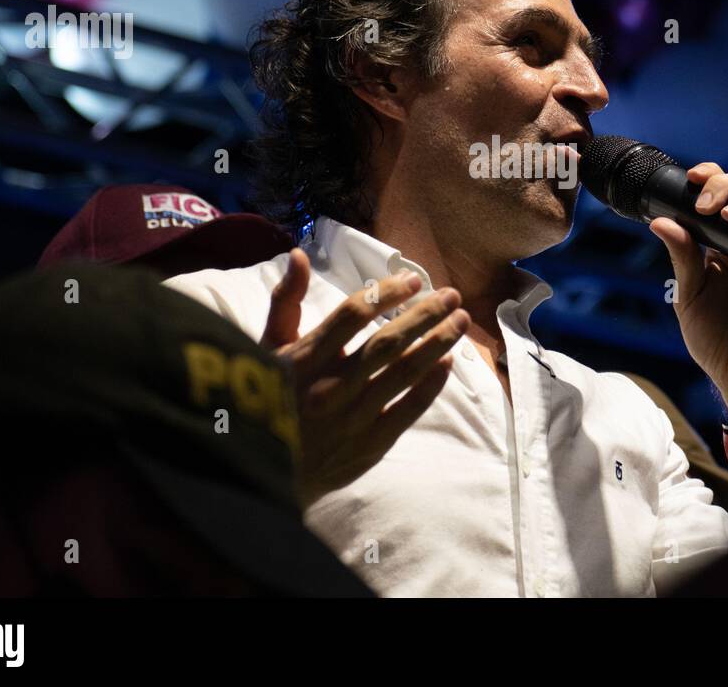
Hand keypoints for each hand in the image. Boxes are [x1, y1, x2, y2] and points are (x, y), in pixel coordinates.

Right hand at [262, 248, 471, 506]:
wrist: (267, 473)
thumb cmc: (267, 397)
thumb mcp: (267, 349)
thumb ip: (285, 302)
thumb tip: (298, 254)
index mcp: (302, 359)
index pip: (352, 314)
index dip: (387, 293)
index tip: (413, 280)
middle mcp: (328, 387)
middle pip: (387, 342)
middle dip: (425, 314)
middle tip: (451, 295)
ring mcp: (351, 419)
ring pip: (404, 373)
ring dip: (438, 343)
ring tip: (461, 321)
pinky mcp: (368, 446)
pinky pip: (408, 410)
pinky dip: (431, 384)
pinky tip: (448, 362)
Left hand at [649, 163, 727, 429]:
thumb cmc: (713, 338)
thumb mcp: (688, 295)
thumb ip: (682, 258)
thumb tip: (661, 222)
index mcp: (719, 244)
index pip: (719, 196)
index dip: (710, 178)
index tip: (692, 177)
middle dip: (726, 185)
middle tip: (705, 204)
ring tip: (727, 215)